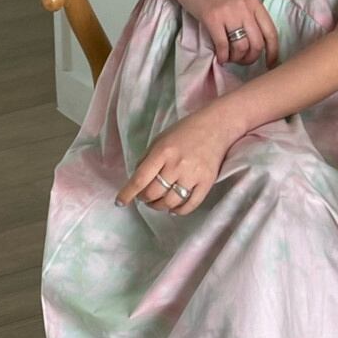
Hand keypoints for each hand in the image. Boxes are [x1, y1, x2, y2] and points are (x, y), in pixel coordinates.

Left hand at [113, 105, 236, 215]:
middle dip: (144, 198)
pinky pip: (190, 204)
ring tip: (157, 202)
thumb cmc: (184, 132)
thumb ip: (147, 159)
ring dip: (159, 206)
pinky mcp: (207, 182)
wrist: (216, 127)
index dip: (128, 193)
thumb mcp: (160, 139)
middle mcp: (176, 165)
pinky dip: (179, 211)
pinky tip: (173, 209)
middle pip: (154, 193)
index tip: (120, 202)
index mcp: (162, 152)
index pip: (140, 179)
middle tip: (144, 197)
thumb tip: (138, 182)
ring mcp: (193, 175)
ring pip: (170, 201)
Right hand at [155, 0, 279, 68]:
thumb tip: (258, 45)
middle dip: (251, 59)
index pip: (271, 33)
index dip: (273, 53)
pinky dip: (223, 57)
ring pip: (241, 47)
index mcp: (255, 3)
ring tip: (230, 58)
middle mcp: (245, 7)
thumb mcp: (239, 0)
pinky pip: (223, 46)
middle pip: (257, 44)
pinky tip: (220, 58)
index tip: (270, 65)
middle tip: (241, 61)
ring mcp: (229, 12)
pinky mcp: (212, 18)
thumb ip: (250, 17)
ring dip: (236, 59)